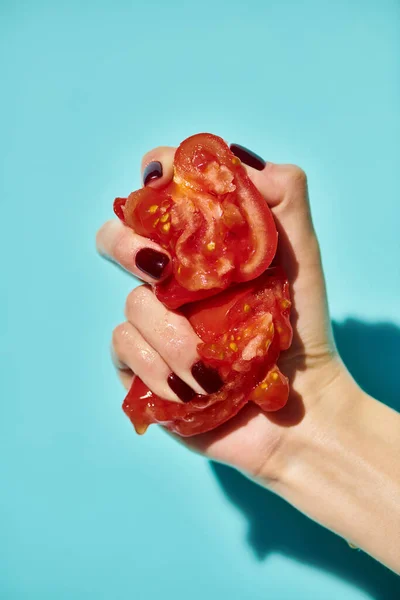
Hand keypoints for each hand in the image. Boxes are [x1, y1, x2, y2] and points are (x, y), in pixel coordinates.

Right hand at [96, 144, 347, 481]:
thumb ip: (283, 197)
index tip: (162, 180)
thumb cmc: (301, 331)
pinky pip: (124, 349)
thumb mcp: (302, 256)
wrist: (298, 411)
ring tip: (210, 368)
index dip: (152, 178)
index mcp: (200, 249)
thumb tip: (235, 158)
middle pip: (115, 237)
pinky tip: (193, 388)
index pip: (160, 198)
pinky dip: (159, 368)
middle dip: (128, 244)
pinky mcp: (142, 366)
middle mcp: (170, 281)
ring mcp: (153, 323)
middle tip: (163, 267)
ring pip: (129, 303)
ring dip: (172, 336)